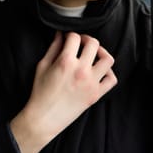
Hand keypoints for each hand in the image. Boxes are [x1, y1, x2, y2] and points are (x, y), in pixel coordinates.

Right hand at [10, 31, 116, 152]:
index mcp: (66, 62)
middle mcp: (81, 70)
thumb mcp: (42, 65)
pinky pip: (112, 80)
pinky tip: (100, 70)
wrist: (43, 118)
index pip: (75, 37)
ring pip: (107, 59)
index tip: (69, 38)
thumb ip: (53, 47)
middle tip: (81, 43)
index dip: (70, 35)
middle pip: (94, 43)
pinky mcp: (96, 94)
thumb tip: (60, 34)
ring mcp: (91, 83)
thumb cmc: (40, 92)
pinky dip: (109, 73)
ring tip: (94, 54)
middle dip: (86, 39)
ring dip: (102, 53)